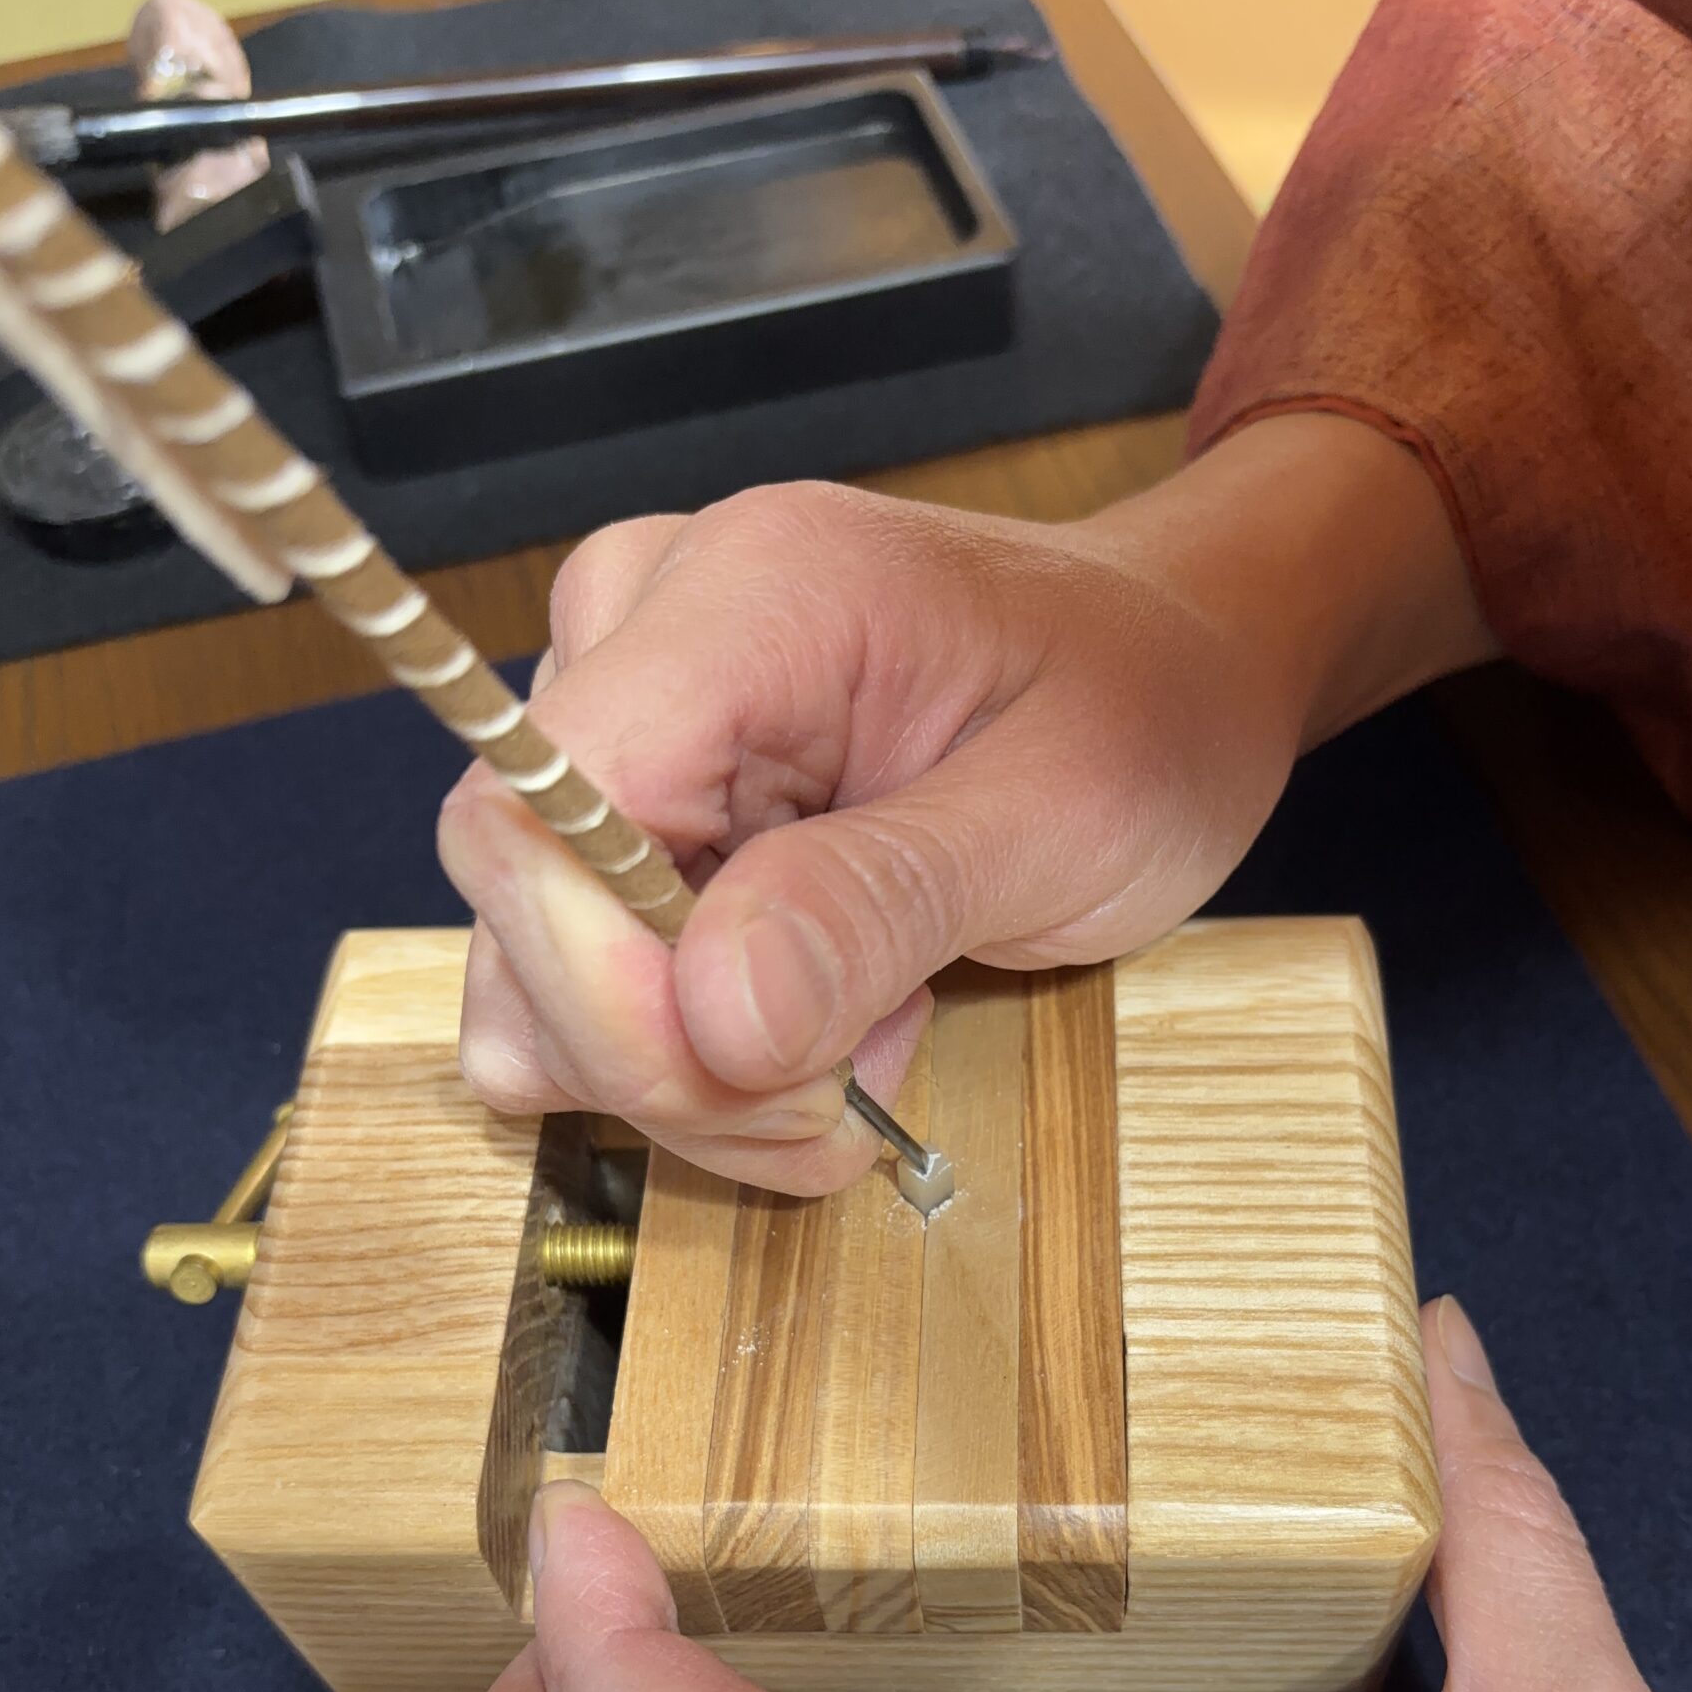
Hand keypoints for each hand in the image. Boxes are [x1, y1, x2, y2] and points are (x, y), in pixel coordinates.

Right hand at [438, 414, 1487, 1191]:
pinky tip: (819, 1020)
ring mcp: (620, 723)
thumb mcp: (1062, 815)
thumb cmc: (1139, 708)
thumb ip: (881, 904)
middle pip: (526, 910)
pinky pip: (583, 981)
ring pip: (536, 972)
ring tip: (865, 1038)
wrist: (1166, 664)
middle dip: (672, 1062)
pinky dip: (692, 1055)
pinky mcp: (628, 811)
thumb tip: (713, 1018)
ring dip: (692, 1077)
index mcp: (745, 595)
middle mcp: (638, 635)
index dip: (608, 991)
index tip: (768, 1084)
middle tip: (849, 1096)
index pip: (540, 816)